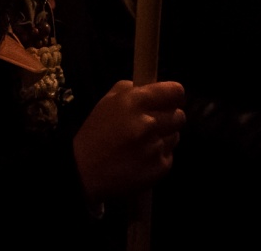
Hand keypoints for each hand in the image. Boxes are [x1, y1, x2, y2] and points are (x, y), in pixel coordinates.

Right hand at [73, 79, 185, 200]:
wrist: (82, 173)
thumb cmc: (95, 134)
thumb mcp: (107, 102)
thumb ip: (131, 88)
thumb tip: (153, 86)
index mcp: (135, 102)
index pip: (176, 91)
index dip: (174, 95)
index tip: (170, 100)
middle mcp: (148, 124)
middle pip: (179, 115)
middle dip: (169, 118)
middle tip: (154, 124)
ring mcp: (154, 148)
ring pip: (175, 136)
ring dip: (164, 138)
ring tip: (143, 144)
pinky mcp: (159, 168)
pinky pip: (169, 156)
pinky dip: (159, 157)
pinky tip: (142, 159)